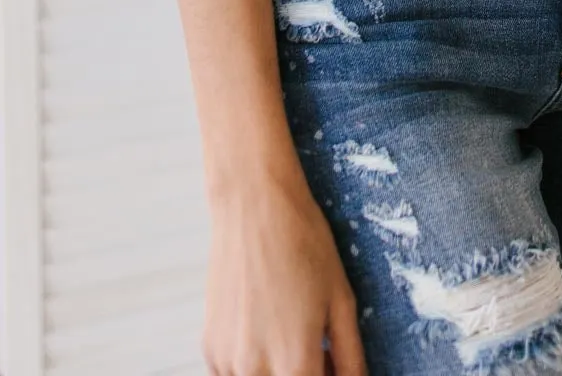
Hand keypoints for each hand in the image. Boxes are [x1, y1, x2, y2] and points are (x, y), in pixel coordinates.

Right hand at [203, 170, 367, 374]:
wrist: (254, 204)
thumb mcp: (341, 300)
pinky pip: (235, 374)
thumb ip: (351, 356)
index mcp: (295, 363)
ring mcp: (227, 361)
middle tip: (320, 351)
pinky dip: (254, 365)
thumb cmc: (303, 243)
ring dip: (278, 373)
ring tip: (293, 334)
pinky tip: (267, 328)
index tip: (334, 362)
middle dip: (306, 375)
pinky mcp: (210, 347)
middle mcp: (255, 371)